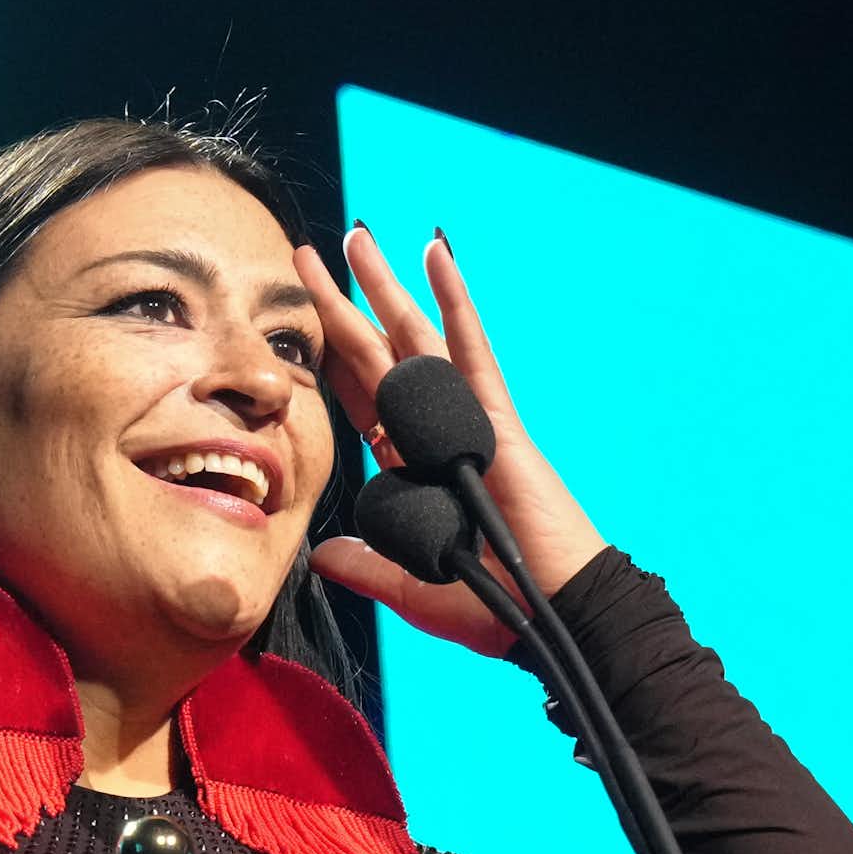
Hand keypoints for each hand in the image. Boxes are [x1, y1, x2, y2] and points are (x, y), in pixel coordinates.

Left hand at [291, 228, 607, 658]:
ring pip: (416, 339)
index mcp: (413, 470)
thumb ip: (366, 567)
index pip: (361, 402)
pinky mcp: (497, 419)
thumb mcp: (412, 589)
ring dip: (386, 287)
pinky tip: (437, 252)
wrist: (553, 614)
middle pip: (379, 355)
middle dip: (344, 305)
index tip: (299, 323)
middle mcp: (435, 433)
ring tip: (357, 239)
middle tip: (310, 254)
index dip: (330, 361)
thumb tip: (319, 556)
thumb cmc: (495, 608)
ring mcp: (467, 419)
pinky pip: (470, 348)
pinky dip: (454, 299)